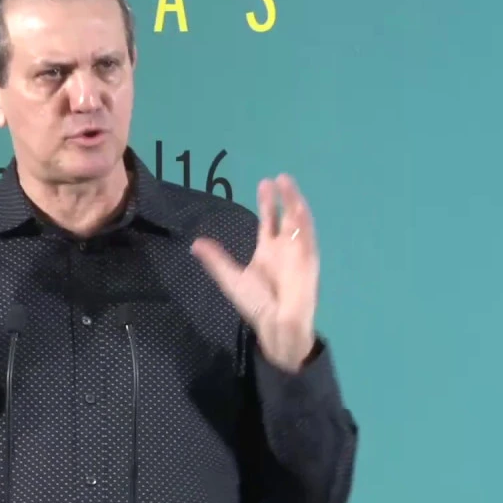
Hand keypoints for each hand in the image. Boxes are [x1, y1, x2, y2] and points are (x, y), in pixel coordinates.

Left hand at [191, 174, 318, 371]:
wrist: (276, 324)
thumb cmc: (256, 304)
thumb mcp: (231, 279)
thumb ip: (216, 260)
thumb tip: (195, 244)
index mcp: (267, 251)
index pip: (268, 221)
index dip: (267, 203)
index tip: (264, 183)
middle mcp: (284, 248)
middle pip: (285, 216)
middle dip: (282, 197)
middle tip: (277, 178)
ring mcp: (297, 252)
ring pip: (298, 221)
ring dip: (294, 202)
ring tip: (287, 183)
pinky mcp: (308, 259)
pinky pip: (307, 236)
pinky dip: (304, 221)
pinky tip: (298, 207)